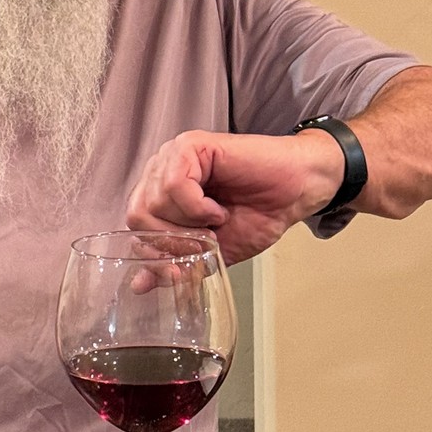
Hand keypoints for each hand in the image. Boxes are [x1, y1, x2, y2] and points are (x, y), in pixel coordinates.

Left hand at [125, 130, 344, 263]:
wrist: (296, 191)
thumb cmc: (258, 214)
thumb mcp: (210, 251)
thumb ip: (174, 262)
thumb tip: (137, 285)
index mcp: (160, 193)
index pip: (135, 227)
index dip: (156, 255)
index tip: (182, 270)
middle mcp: (161, 171)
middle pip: (138, 215)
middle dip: (172, 241)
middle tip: (206, 241)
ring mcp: (173, 156)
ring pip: (154, 202)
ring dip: (189, 223)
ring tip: (217, 221)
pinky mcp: (191, 145)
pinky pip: (175, 185)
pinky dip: (198, 207)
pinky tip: (218, 209)